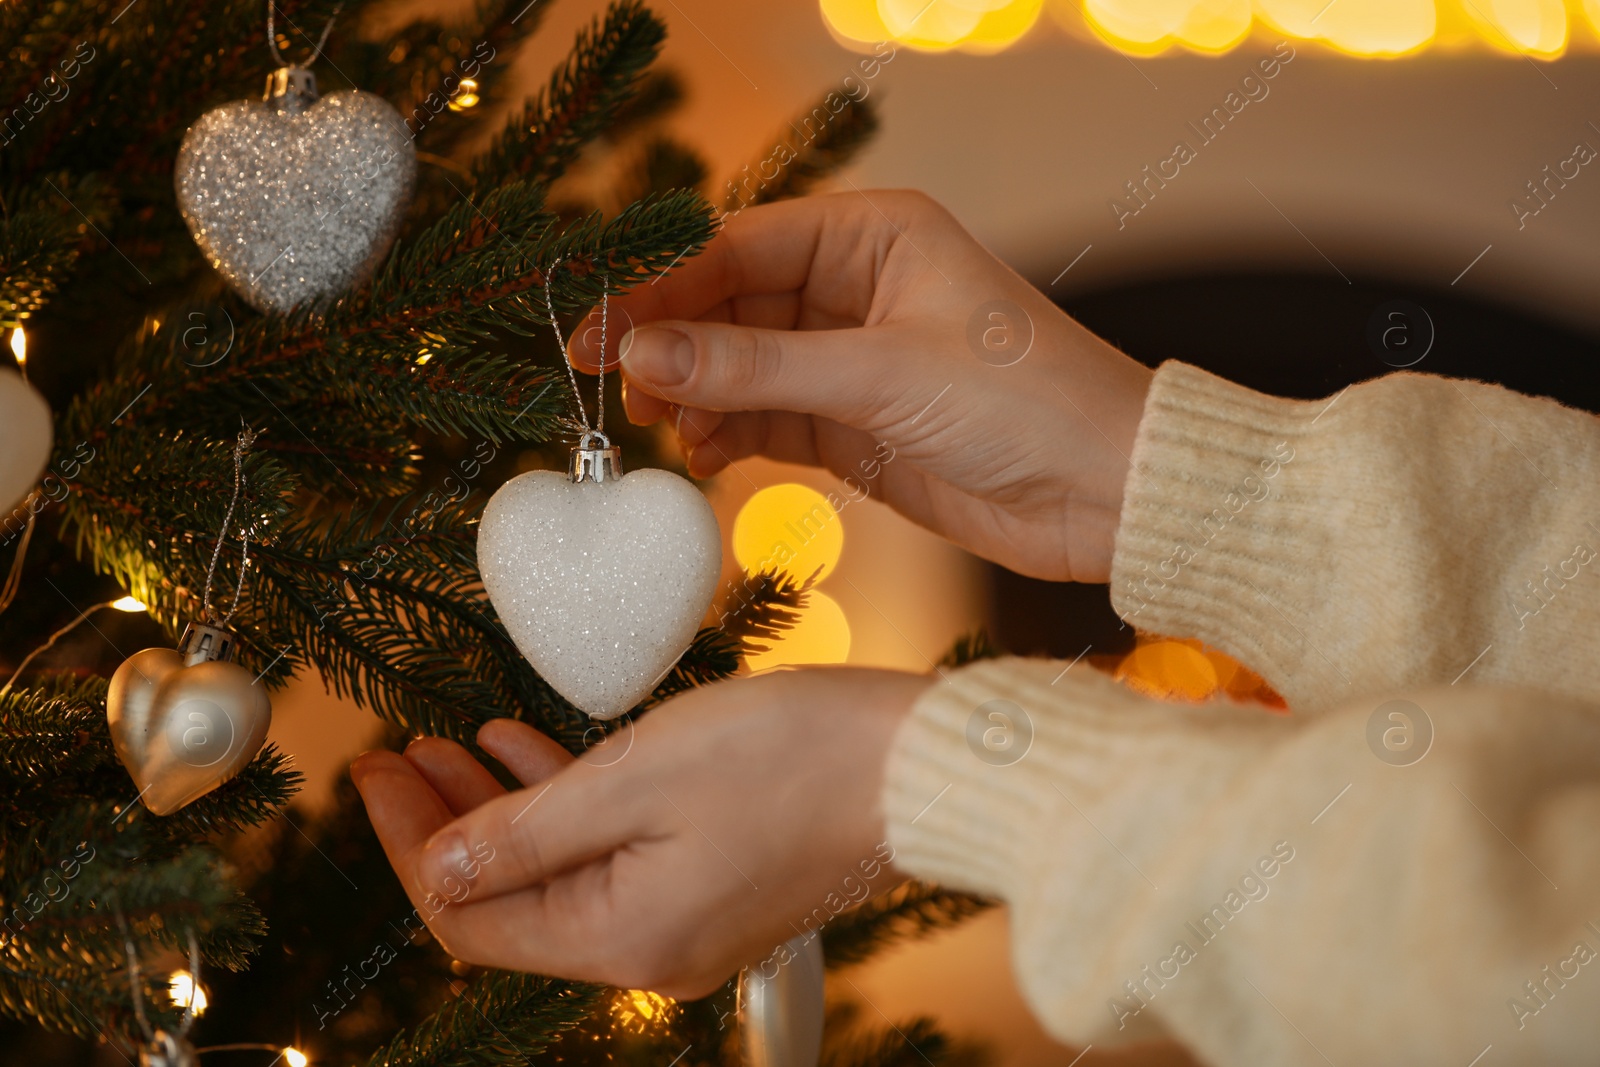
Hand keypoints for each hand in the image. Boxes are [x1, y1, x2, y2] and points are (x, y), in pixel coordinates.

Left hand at [350, 667, 927, 997]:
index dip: (410, 846)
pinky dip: (566, 807)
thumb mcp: (634, 778)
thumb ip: (525, 830)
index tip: (373, 770)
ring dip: (503, 808)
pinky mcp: (717, 884)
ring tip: (453, 742)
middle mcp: (649, 949)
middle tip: (402, 752)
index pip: (471, 915)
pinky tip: (533, 750)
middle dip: (448, 824)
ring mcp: (686, 920)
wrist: (919, 765)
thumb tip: (442, 869)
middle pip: (511, 899)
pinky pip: (613, 857)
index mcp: (621, 938)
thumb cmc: (789, 760)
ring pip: (560, 872)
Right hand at [571, 190, 1152, 582]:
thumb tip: (642, 355)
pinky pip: (768, 420)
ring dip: (696, 397)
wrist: (1110, 495)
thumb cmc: (1026, 401)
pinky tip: (703, 455)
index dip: (659, 286)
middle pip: (730, 305)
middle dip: (671, 345)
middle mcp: (859, 288)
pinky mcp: (856, 427)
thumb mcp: (880, 376)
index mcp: (875, 234)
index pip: (738, 246)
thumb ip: (755, 368)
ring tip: (659, 428)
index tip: (594, 328)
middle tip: (607, 385)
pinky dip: (731, 437)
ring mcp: (854, 360)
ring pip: (741, 367)